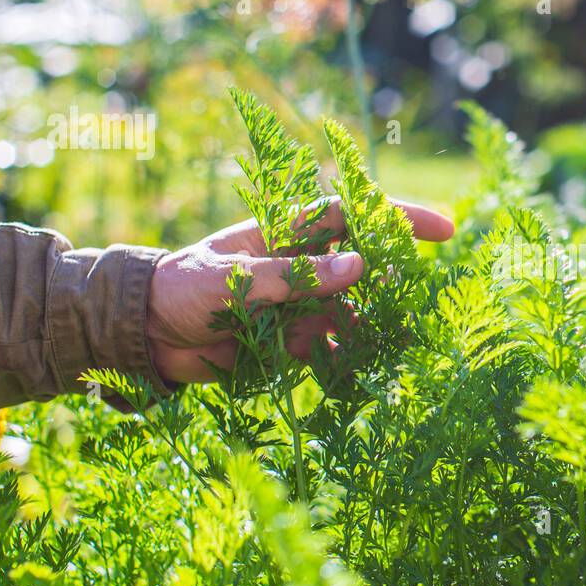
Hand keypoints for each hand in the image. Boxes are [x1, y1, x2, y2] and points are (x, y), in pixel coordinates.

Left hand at [145, 197, 453, 382]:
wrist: (143, 337)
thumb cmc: (180, 289)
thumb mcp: (235, 279)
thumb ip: (297, 276)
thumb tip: (360, 267)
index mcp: (285, 232)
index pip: (354, 215)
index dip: (400, 218)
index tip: (443, 230)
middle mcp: (299, 264)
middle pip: (363, 264)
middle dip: (393, 279)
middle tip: (414, 301)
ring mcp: (298, 302)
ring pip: (353, 308)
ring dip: (374, 323)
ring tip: (394, 341)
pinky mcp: (291, 339)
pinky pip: (332, 346)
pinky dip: (350, 357)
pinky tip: (361, 369)